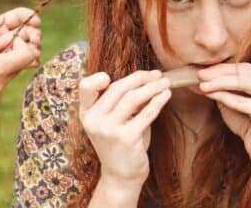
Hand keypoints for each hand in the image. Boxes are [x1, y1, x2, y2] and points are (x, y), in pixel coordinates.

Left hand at [0, 7, 41, 66]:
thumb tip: (3, 20)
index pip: (15, 18)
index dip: (27, 16)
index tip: (36, 21)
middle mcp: (2, 41)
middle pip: (25, 32)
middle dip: (34, 33)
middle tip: (36, 38)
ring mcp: (6, 56)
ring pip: (27, 47)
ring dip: (34, 47)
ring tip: (36, 51)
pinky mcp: (7, 71)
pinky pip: (23, 63)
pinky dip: (30, 60)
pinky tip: (33, 62)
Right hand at [78, 70, 171, 186]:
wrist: (121, 176)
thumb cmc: (120, 144)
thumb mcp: (113, 121)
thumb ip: (122, 102)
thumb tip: (148, 80)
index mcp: (87, 114)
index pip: (85, 87)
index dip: (97, 78)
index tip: (113, 76)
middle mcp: (94, 121)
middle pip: (116, 88)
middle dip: (139, 78)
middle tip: (155, 74)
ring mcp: (109, 130)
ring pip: (132, 98)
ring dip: (152, 87)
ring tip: (165, 82)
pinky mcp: (127, 138)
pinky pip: (146, 113)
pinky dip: (158, 101)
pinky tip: (166, 95)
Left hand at [198, 38, 250, 162]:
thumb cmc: (249, 121)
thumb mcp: (238, 97)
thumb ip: (228, 82)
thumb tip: (203, 70)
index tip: (235, 55)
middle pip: (246, 68)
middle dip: (220, 70)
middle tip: (200, 73)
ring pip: (242, 81)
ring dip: (218, 81)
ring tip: (201, 83)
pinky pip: (240, 100)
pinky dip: (222, 96)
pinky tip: (209, 94)